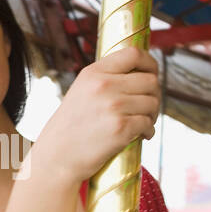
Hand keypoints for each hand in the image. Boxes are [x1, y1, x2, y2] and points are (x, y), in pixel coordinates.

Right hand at [30, 48, 160, 188]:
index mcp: (93, 73)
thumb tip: (141, 72)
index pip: (134, 54)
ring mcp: (113, 107)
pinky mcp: (121, 129)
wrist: (56, 157)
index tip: (151, 75)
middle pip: (150, 81)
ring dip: (152, 115)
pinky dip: (149, 131)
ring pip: (153, 103)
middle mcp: (103, 86)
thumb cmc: (70, 127)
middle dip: (154, 95)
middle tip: (147, 108)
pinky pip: (148, 124)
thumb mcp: (81, 91)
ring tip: (142, 123)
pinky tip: (141, 136)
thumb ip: (105, 78)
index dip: (150, 64)